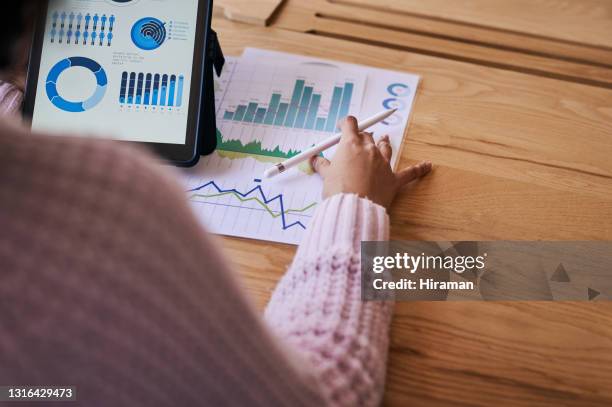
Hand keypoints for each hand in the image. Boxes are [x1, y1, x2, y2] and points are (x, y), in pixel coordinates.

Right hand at [311, 116, 431, 209]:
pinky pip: (409, 173)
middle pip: (367, 135)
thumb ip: (323, 165)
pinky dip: (419, 169)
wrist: (353, 207)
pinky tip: (427, 165)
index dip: (345, 123)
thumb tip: (314, 160)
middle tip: (356, 142)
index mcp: (351, 145)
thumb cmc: (338, 191)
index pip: (350, 124)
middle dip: (362, 136)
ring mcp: (383, 163)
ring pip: (385, 147)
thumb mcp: (326, 176)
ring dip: (384, 143)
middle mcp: (369, 150)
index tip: (342, 127)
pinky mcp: (393, 179)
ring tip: (384, 139)